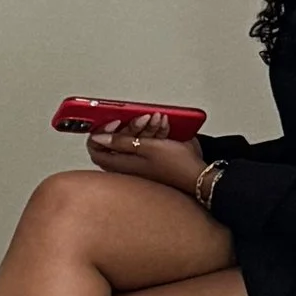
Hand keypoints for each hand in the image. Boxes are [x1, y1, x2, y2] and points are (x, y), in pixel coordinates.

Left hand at [84, 111, 205, 191]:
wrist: (199, 175)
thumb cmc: (176, 166)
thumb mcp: (147, 148)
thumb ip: (120, 142)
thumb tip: (97, 138)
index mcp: (122, 165)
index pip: (96, 150)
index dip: (99, 133)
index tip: (112, 122)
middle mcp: (128, 166)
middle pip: (114, 142)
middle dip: (126, 126)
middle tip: (139, 119)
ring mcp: (139, 163)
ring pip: (131, 140)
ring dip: (143, 127)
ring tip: (157, 120)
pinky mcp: (150, 160)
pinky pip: (145, 142)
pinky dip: (152, 133)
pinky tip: (163, 126)